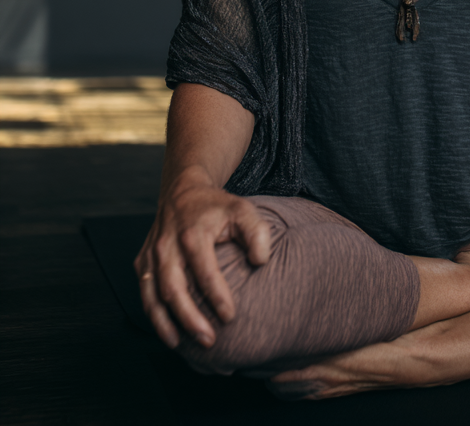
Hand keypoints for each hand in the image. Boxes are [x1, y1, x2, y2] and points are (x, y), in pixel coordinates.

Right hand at [133, 168, 269, 348]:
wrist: (183, 192)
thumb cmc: (217, 206)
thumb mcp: (243, 210)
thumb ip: (257, 233)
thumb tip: (260, 262)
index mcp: (193, 233)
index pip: (205, 271)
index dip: (217, 297)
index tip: (230, 317)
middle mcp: (167, 246)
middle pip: (173, 290)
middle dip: (189, 319)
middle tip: (208, 340)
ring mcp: (150, 255)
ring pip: (152, 297)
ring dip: (165, 324)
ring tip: (182, 345)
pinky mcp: (141, 262)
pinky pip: (144, 293)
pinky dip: (153, 315)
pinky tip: (167, 331)